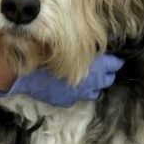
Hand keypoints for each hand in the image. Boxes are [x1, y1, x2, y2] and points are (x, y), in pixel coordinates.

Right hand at [0, 54, 124, 106]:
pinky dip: (81, 92)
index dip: (115, 61)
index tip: (118, 58)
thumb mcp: (66, 44)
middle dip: (108, 74)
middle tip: (109, 68)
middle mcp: (90, 84)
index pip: (113, 64)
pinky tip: (77, 87)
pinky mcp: (66, 101)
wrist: (24, 74)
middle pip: (107, 80)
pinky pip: (79, 98)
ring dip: (96, 85)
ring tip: (95, 79)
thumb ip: (84, 45)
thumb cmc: (44, 54)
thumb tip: (94, 42)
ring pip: (95, 92)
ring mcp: (78, 95)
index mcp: (94, 68)